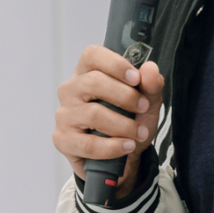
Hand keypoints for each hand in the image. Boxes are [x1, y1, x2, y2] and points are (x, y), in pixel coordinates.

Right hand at [53, 47, 164, 198]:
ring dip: (123, 125)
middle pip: (93, 82)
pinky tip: (127, 146)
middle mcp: (71, 90)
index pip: (92, 55)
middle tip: (143, 108)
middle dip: (125, 96)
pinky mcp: (62, 139)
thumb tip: (150, 69)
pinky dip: (112, 146)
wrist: (121, 157)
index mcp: (87, 72)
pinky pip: (88, 144)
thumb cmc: (128, 121)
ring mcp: (64, 114)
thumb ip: (150, 85)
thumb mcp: (146, 102)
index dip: (115, 64)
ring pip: (93, 114)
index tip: (136, 78)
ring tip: (140, 133)